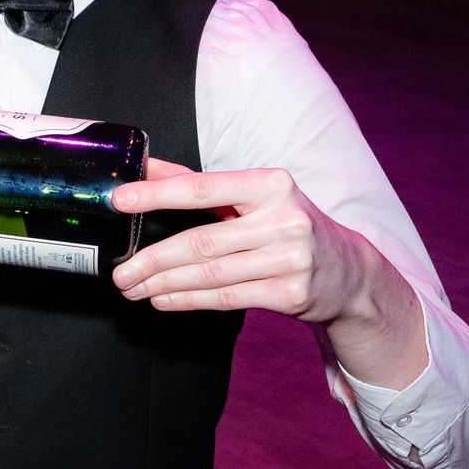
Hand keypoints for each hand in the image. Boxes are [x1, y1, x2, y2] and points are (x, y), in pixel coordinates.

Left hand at [108, 159, 424, 385]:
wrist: (349, 270)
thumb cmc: (286, 224)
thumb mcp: (253, 195)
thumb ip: (198, 183)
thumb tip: (144, 169)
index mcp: (270, 185)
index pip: (202, 187)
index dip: (157, 194)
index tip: (119, 200)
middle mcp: (284, 220)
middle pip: (200, 242)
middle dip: (152, 259)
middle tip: (120, 271)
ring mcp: (290, 259)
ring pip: (209, 274)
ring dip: (163, 283)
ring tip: (133, 288)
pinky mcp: (291, 294)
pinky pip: (226, 298)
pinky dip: (187, 300)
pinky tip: (162, 299)